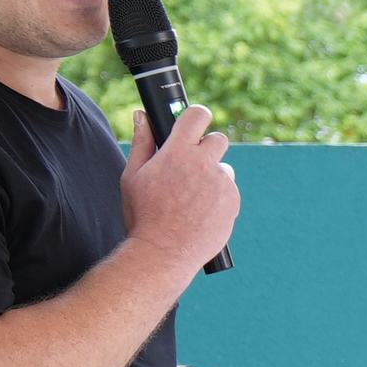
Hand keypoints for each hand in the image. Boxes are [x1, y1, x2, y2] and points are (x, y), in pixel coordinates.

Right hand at [120, 101, 239, 267]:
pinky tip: (200, 212)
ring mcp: (221, 182)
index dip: (197, 116)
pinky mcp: (233, 201)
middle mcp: (204, 163)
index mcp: (177, 152)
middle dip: (207, 148)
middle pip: (218, 139)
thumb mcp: (133, 176)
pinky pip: (228, 191)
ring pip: (223, 168)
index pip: (196, 115)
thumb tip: (142, 115)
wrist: (164, 251)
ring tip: (190, 198)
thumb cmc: (144, 214)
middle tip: (192, 164)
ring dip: (212, 176)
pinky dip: (218, 197)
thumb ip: (142, 142)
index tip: (195, 121)